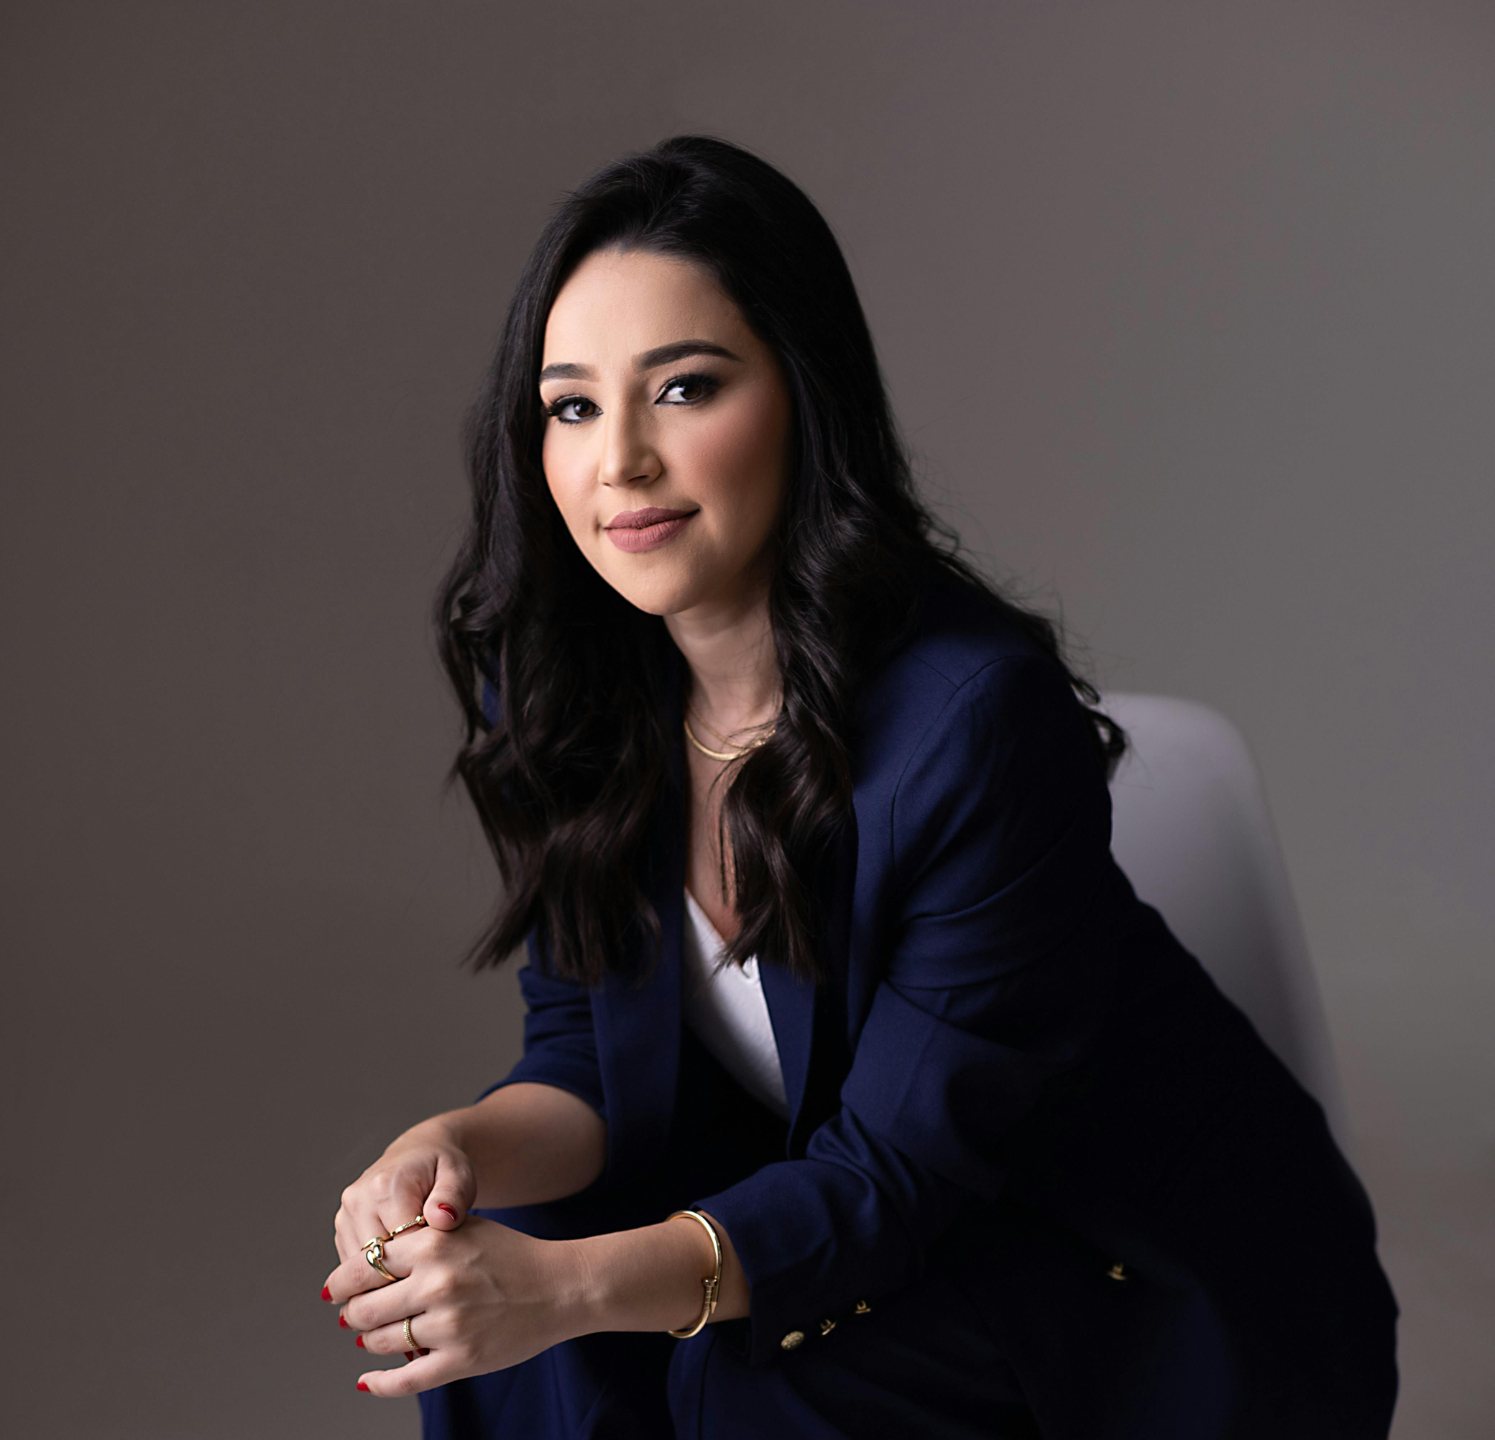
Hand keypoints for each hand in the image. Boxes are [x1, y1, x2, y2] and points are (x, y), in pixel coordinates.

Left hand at [328, 1216, 586, 1395]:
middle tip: (351, 1315)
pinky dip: (379, 1383)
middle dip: (352, 1313)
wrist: (561, 1286)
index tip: (336, 1288)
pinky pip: (405, 1380)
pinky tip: (367, 1380)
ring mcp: (448, 1326)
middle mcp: (437, 1284)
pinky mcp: (461, 1360)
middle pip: (365, 1307)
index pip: (366, 1265)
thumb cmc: (511, 1255)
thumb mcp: (464, 1230)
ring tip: (369, 1338)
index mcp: (434, 1246)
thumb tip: (368, 1259)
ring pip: (381, 1342)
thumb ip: (419, 1239)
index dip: (344, 1280)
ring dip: (367, 1342)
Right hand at [329, 1118, 474, 1289]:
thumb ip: (454, 1196)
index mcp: (385, 1186)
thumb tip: (442, 1219)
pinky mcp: (342, 1229)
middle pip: (375, 1261)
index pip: (399, 1244)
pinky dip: (375, 1275)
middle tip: (431, 1281)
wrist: (420, 1152)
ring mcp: (345, 1215)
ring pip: (361, 1270)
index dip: (423, 1263)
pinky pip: (353, 1267)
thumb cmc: (443, 1168)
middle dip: (403, 1276)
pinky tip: (400, 1271)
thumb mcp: (459, 1175)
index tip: (444, 1269)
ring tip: (417, 1274)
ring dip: (386, 1278)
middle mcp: (358, 1200)